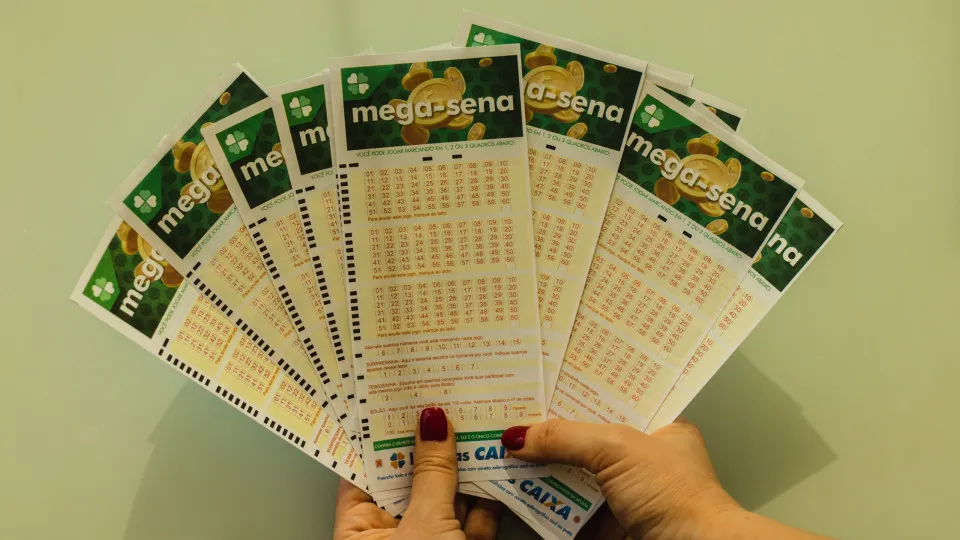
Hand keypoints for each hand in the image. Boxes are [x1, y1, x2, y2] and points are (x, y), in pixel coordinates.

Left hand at [334, 407, 502, 539]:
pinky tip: (496, 464)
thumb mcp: (425, 524)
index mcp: (359, 533)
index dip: (381, 437)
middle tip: (443, 404)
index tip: (398, 401)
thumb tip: (434, 424)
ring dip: (464, 467)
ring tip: (476, 424)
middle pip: (411, 481)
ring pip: (445, 498)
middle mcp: (392, 537)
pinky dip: (486, 496)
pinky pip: (472, 520)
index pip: (366, 473)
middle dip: (430, 446)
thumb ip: (433, 475)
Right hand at [502, 418, 831, 539]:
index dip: (574, 388)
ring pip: (574, 470)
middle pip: (585, 434)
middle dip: (551, 428)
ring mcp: (625, 490)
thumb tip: (520, 435)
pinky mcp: (609, 521)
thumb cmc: (680, 497)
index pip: (608, 396)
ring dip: (544, 464)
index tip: (539, 380)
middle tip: (513, 414)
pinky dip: (547, 500)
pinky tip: (522, 488)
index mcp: (657, 424)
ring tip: (508, 449)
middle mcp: (642, 455)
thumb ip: (566, 436)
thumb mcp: (617, 449)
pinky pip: (569, 505)